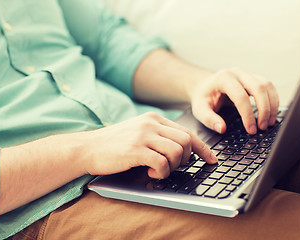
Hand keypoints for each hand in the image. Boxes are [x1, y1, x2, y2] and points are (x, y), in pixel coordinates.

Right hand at [76, 112, 216, 178]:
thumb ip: (158, 136)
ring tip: (160, 170)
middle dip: (187, 159)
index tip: (212, 160)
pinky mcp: (136, 150)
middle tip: (175, 167)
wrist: (87, 148)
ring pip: (177, 152)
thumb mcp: (139, 133)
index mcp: (154, 119)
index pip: (187, 132)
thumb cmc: (114, 144)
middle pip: (186, 141)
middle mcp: (151, 124)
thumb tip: (183, 149)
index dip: (203, 148)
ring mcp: (143, 135)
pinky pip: (162, 163)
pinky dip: (161, 173)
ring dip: (173, 167)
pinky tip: (151, 173)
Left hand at [190, 67, 278, 134]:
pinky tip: (271, 114)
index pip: (241, 96)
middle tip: (262, 127)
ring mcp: (247, 74)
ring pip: (267, 86)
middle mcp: (237, 73)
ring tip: (269, 123)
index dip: (248, 115)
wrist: (204, 85)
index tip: (251, 130)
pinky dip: (273, 101)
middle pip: (258, 88)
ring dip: (272, 105)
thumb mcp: (199, 109)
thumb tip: (222, 129)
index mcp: (223, 78)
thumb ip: (209, 119)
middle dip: (264, 109)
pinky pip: (269, 87)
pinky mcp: (254, 79)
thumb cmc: (203, 97)